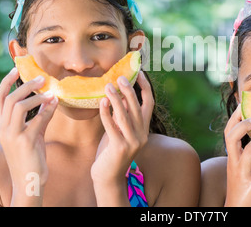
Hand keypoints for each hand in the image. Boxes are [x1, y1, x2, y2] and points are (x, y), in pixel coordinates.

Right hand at [0, 68, 57, 203]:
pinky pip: (37, 119)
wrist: (29, 180)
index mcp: (1, 125)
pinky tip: (55, 104)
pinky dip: (47, 109)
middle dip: (26, 85)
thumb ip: (39, 115)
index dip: (6, 82)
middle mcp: (3, 129)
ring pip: (19, 106)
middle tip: (42, 78)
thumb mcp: (33, 132)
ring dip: (37, 96)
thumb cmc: (31, 155)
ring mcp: (12, 135)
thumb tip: (50, 97)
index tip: (16, 69)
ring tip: (50, 92)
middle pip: (10, 98)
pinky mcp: (25, 142)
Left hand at [91, 72, 152, 186]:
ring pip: (124, 116)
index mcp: (144, 129)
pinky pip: (112, 126)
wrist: (108, 176)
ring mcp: (132, 142)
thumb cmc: (112, 151)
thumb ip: (122, 116)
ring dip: (115, 99)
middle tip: (120, 78)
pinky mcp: (120, 148)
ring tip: (108, 86)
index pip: (149, 104)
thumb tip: (118, 95)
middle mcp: (142, 135)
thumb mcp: (120, 130)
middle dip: (129, 90)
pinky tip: (101, 103)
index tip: (139, 73)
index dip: (145, 87)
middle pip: (137, 107)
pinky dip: (106, 113)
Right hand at [224, 105, 250, 206]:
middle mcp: (234, 162)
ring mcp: (242, 173)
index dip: (235, 117)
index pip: (229, 132)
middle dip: (243, 124)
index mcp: (232, 156)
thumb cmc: (244, 189)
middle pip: (231, 137)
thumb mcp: (246, 168)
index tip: (244, 105)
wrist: (238, 211)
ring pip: (248, 151)